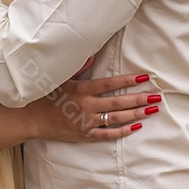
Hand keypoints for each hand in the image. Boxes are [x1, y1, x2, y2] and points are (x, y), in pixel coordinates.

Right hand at [32, 72, 159, 142]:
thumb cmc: (45, 95)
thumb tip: (93, 54)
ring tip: (152, 109)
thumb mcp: (60, 78)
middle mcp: (86, 106)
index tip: (144, 77)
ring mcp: (86, 122)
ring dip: (136, 114)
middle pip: (118, 102)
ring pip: (117, 118)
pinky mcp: (85, 135)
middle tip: (156, 96)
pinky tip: (136, 127)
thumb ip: (79, 67)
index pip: (110, 84)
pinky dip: (122, 131)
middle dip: (139, 99)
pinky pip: (107, 135)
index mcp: (81, 90)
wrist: (31, 119)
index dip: (128, 80)